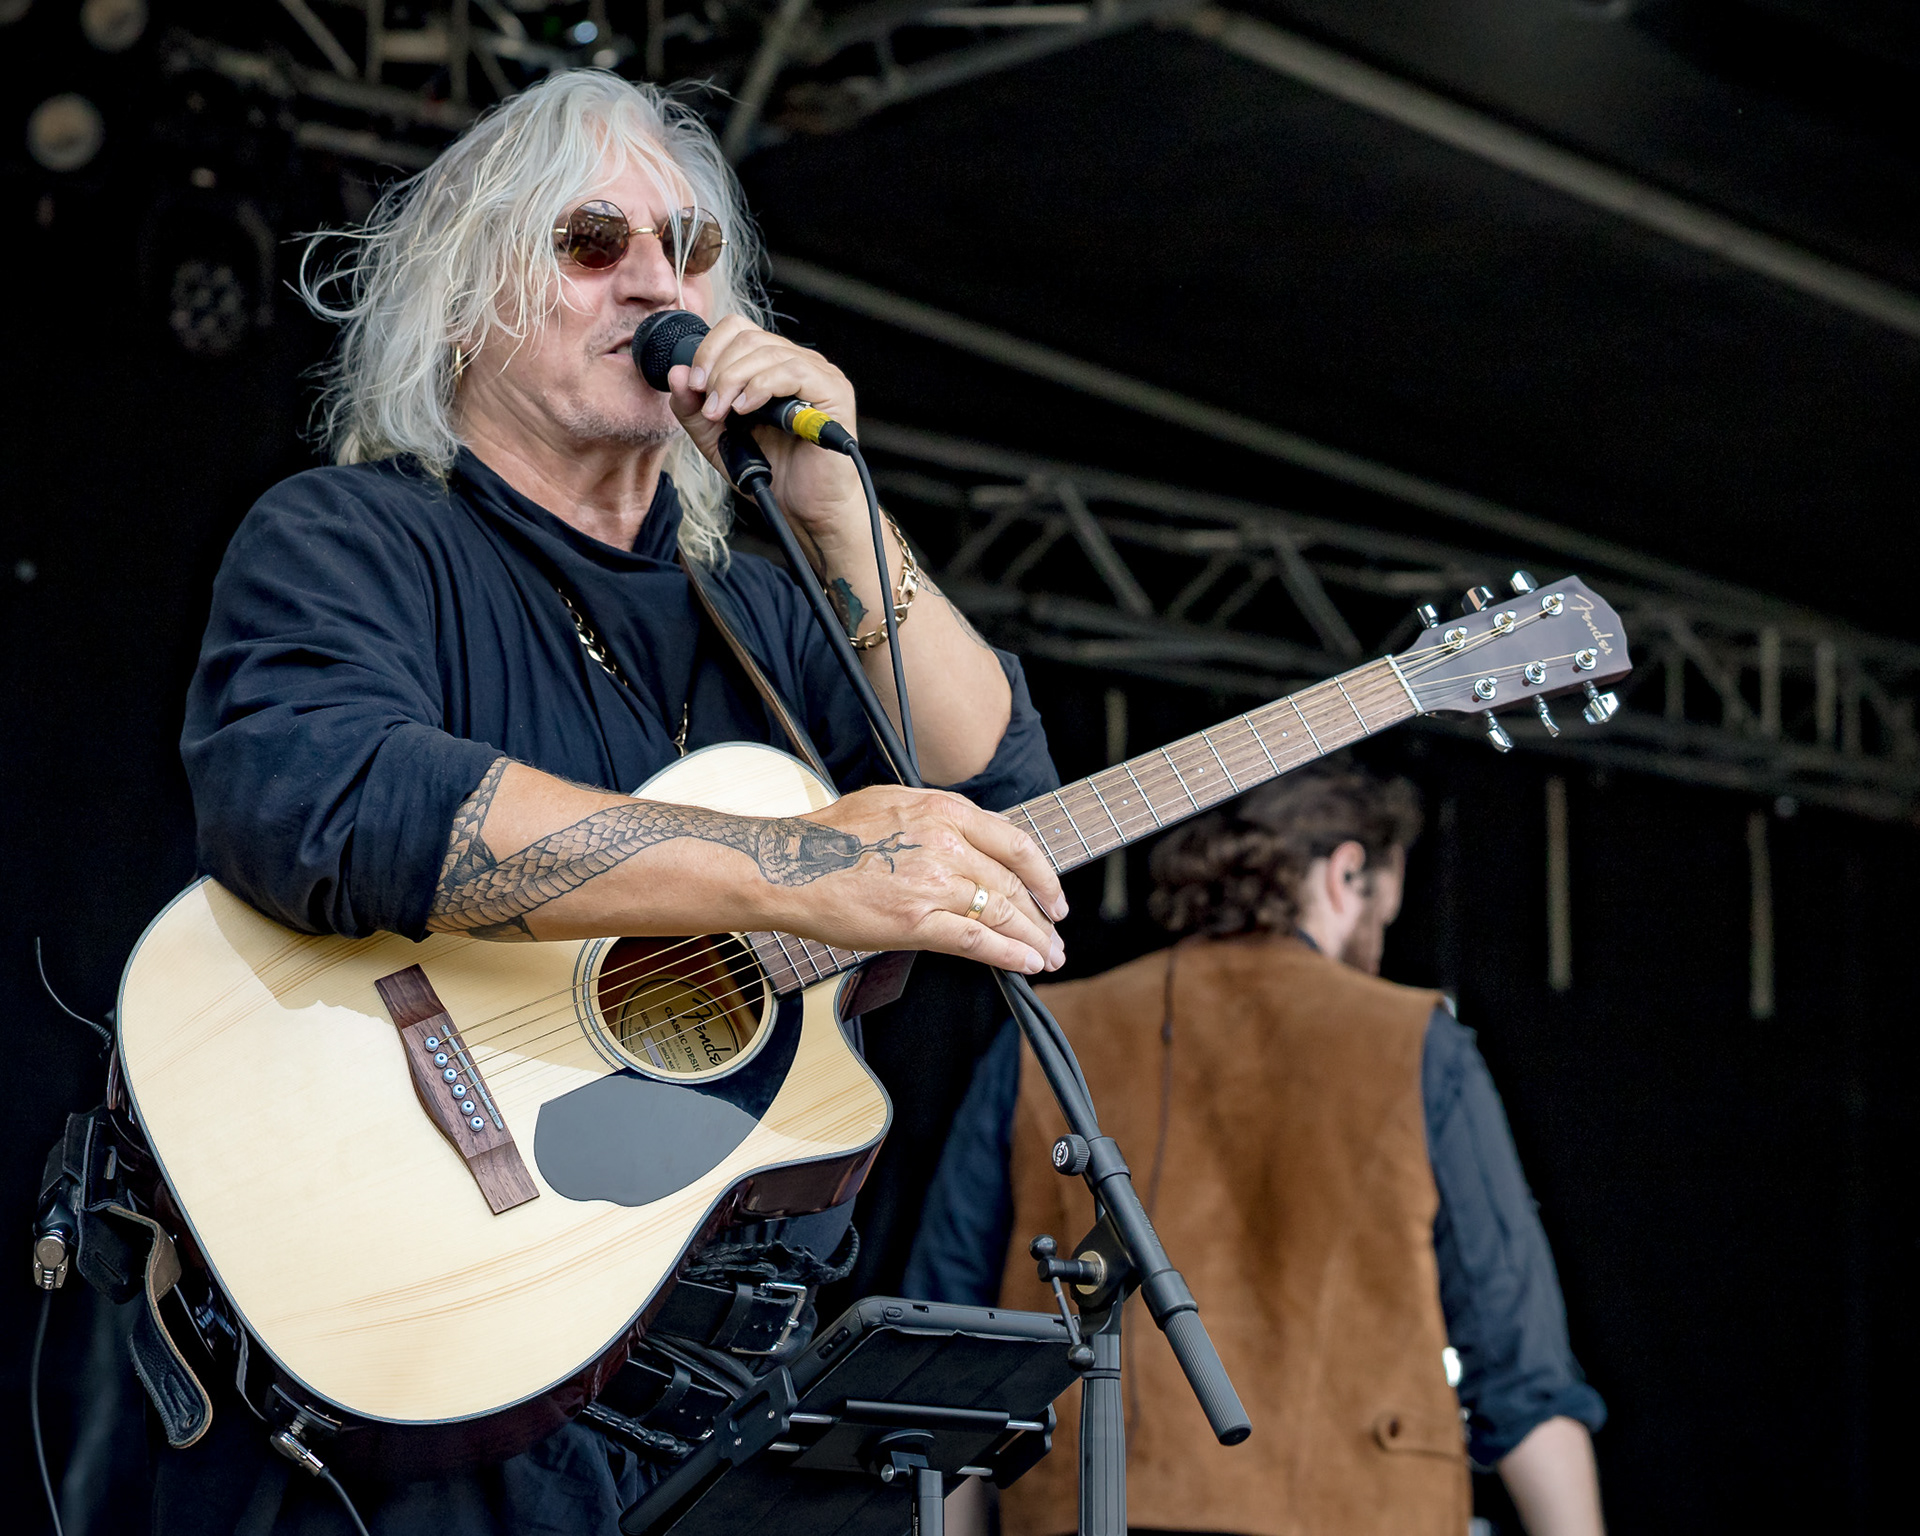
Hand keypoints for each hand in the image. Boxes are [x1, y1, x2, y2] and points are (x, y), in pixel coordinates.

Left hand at [667, 316, 864, 548]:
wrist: (805, 509)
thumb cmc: (771, 473)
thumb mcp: (718, 439)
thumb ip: (693, 410)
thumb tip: (676, 373)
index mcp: (771, 365)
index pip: (737, 329)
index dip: (708, 350)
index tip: (693, 386)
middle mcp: (796, 362)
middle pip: (747, 337)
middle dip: (717, 370)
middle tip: (709, 407)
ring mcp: (818, 373)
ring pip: (766, 351)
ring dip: (733, 380)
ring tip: (724, 414)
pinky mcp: (833, 391)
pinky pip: (792, 372)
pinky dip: (761, 387)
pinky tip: (746, 409)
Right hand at [757, 785, 1069, 974]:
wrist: (787, 865)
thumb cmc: (830, 837)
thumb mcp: (894, 804)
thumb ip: (938, 819)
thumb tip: (970, 839)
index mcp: (944, 810)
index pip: (1014, 842)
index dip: (1043, 873)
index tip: (1054, 894)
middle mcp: (946, 843)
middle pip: (1012, 882)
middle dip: (1042, 914)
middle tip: (1056, 934)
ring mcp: (933, 882)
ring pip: (1001, 912)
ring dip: (1032, 939)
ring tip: (1048, 956)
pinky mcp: (915, 921)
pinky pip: (976, 940)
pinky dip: (1008, 954)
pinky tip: (1026, 964)